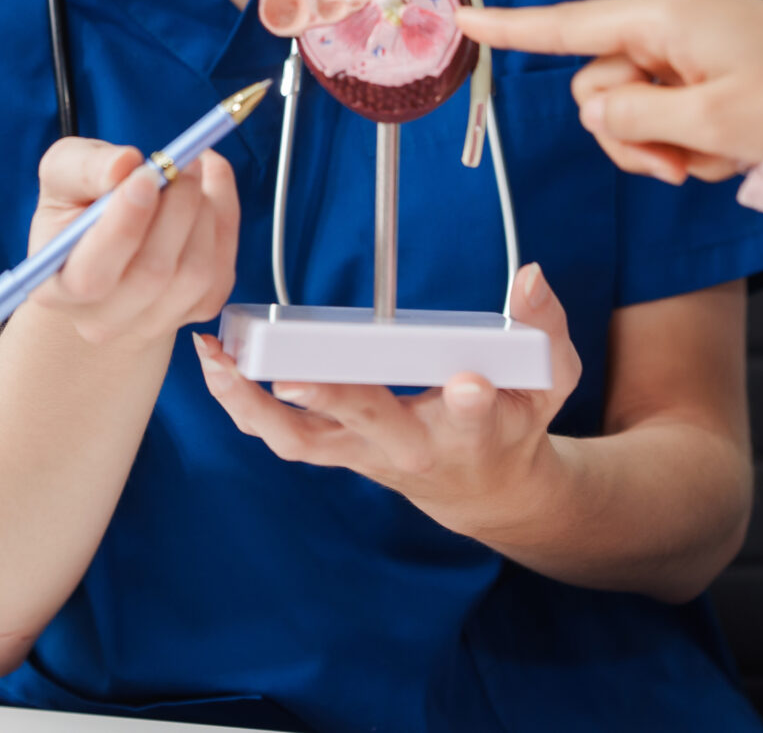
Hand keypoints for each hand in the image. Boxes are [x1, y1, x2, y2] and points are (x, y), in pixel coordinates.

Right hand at [28, 136, 239, 352]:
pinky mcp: (196, 312)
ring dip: (203, 212)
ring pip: (196, 273)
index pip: (91, 275)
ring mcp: (153, 322)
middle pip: (153, 274)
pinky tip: (209, 189)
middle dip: (176, 208)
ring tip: (190, 171)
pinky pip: (223, 271)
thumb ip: (85, 167)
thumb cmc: (78, 205)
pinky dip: (225, 220)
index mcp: (57, 286)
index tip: (147, 174)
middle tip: (182, 162)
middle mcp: (102, 319)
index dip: (125, 225)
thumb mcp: (64, 173)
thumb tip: (124, 165)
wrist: (107, 246)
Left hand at [193, 265, 583, 540]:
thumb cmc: (513, 424)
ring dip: (255, 407)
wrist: (481, 486)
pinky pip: (280, 436)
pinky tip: (214, 367)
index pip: (473, 416)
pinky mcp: (334, 449)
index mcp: (471, 430)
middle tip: (293, 379)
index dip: (471, 402)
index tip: (468, 385)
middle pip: (368, 426)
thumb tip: (531, 276)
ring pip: (303, 441)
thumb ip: (544, 330)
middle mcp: (408, 446)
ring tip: (218, 363)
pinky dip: (242, 405)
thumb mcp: (548, 379)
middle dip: (333, 402)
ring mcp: (363, 452)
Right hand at [456, 0, 762, 183]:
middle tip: (678, 165)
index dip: (512, 29)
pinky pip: (667, 110)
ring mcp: (688, 46)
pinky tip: (729, 148)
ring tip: (711, 159)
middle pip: (599, 85)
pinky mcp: (707, 68)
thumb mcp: (709, 120)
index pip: (567, 25)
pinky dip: (689, 139)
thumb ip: (634, 117)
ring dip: (660, 144)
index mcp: (662, 16)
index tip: (466, 20)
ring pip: (630, 106)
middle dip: (627, 133)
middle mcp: (668, 23)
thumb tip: (596, 111)